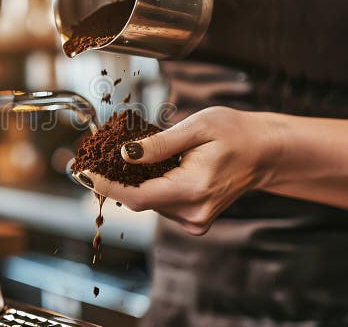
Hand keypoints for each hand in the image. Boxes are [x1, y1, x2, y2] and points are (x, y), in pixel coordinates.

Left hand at [84, 107, 280, 234]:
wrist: (265, 152)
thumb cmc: (234, 133)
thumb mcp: (196, 127)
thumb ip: (159, 145)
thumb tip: (125, 155)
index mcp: (194, 189)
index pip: (138, 196)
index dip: (107, 185)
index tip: (82, 173)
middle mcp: (194, 212)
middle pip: (140, 200)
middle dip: (116, 179)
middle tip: (96, 157)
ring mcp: (195, 220)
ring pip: (149, 202)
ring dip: (134, 181)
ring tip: (129, 156)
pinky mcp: (195, 220)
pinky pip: (161, 204)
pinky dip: (151, 187)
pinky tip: (153, 168)